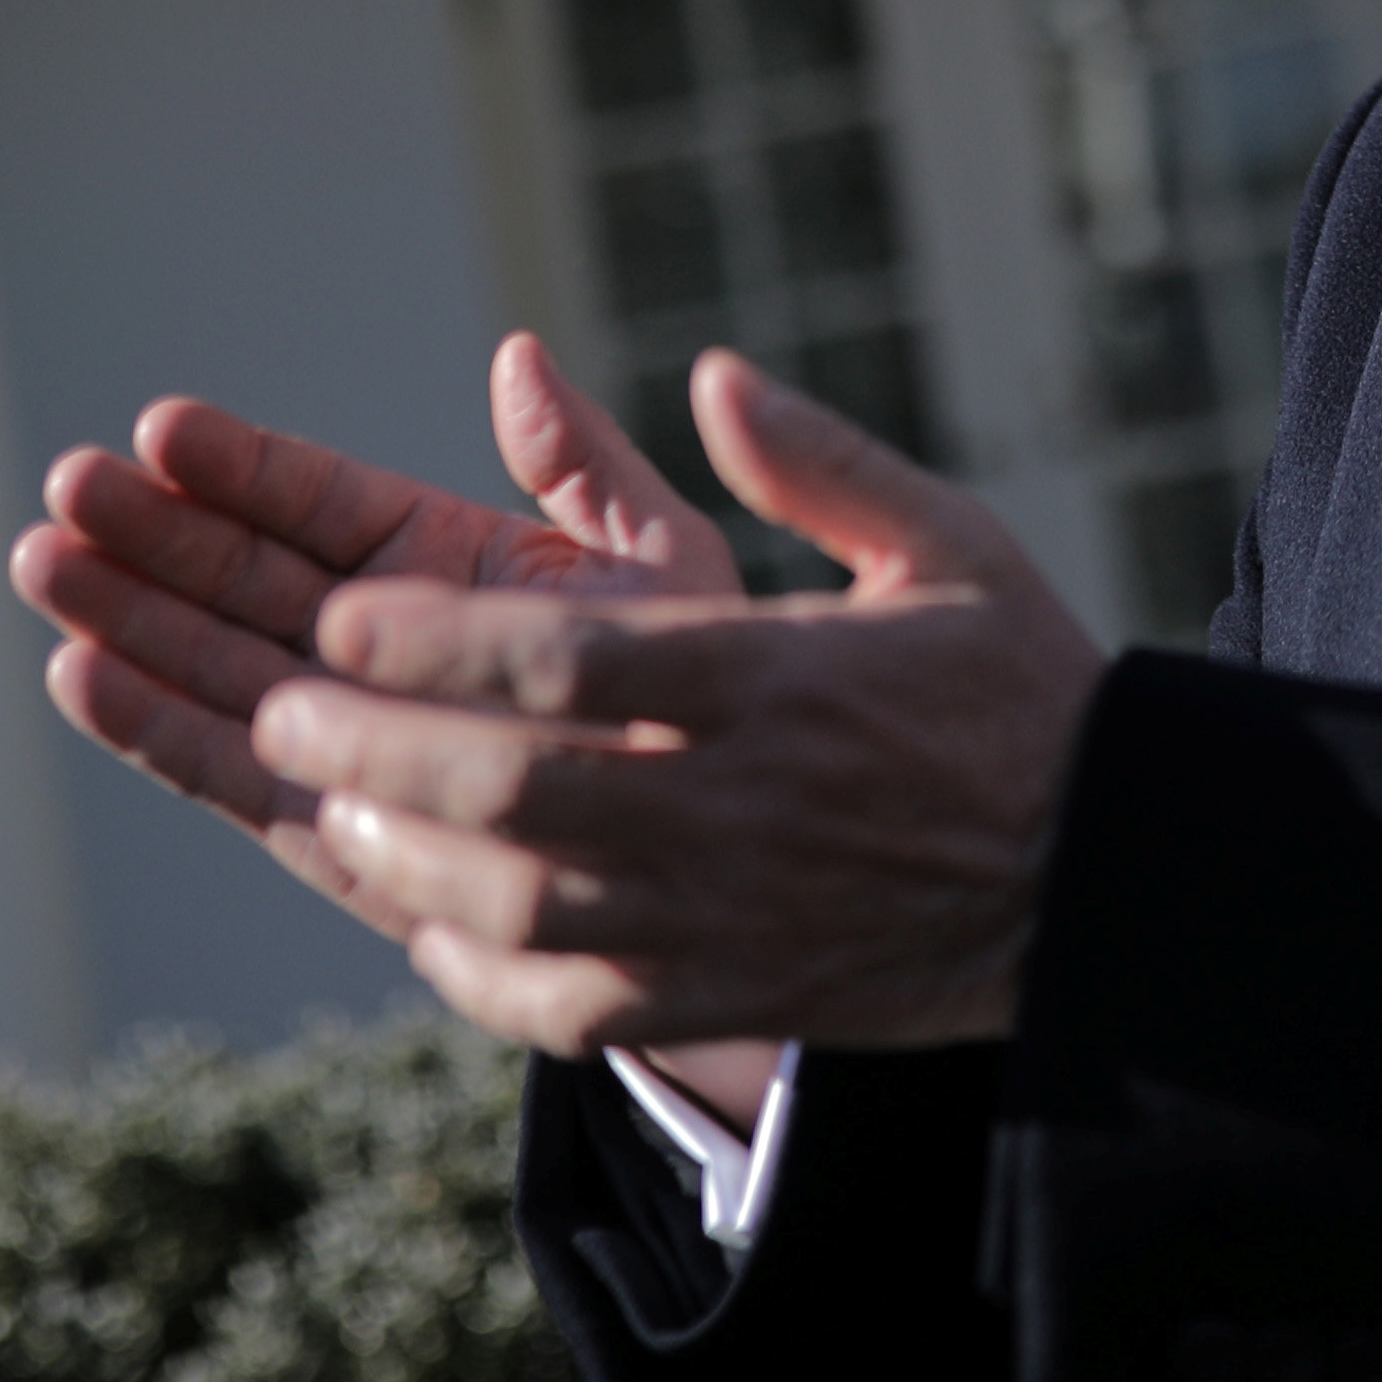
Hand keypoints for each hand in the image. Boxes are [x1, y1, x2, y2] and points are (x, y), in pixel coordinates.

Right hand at [9, 332, 734, 960]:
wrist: (715, 857)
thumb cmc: (708, 702)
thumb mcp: (661, 565)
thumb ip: (586, 464)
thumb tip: (518, 355)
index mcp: (449, 565)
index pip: (324, 503)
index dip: (243, 466)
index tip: (163, 426)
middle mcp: (382, 646)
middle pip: (244, 575)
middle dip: (154, 532)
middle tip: (67, 485)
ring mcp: (348, 732)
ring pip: (214, 662)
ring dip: (128, 616)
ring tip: (43, 564)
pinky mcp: (329, 824)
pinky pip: (229, 769)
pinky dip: (154, 726)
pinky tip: (79, 675)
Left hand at [245, 347, 1112, 1058]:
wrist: (1101, 870)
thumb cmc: (1014, 685)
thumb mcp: (946, 540)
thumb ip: (819, 459)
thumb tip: (710, 372)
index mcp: (776, 681)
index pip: (567, 663)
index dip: (432, 646)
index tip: (340, 618)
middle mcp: (736, 806)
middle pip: (508, 789)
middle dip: (372, 748)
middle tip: (280, 707)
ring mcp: (727, 916)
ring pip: (517, 908)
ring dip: (403, 859)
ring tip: (328, 806)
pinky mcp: (730, 994)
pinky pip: (569, 1010)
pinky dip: (479, 976)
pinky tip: (431, 929)